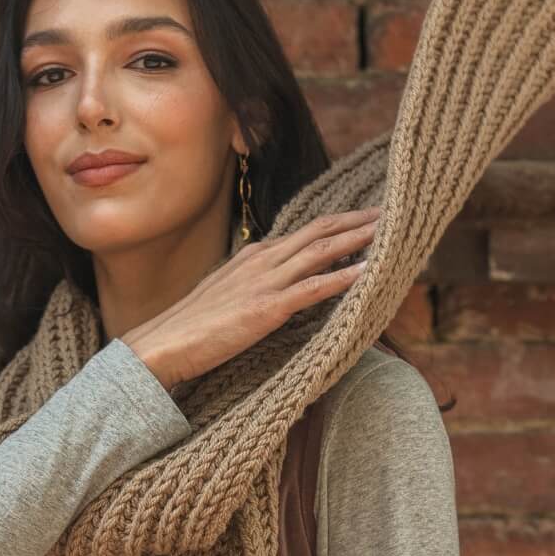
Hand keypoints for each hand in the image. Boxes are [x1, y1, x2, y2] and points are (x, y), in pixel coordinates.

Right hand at [122, 207, 382, 390]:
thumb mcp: (227, 296)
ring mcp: (265, 282)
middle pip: (320, 232)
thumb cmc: (191, 328)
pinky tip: (369, 272)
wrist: (162, 344)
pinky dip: (343, 277)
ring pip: (322, 252)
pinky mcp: (267, 308)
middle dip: (358, 220)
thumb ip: (254, 287)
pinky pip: (313, 288)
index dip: (339, 223)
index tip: (366, 217)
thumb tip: (277, 291)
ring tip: (390, 230)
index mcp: (255, 256)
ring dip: (359, 239)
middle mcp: (263, 260)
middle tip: (392, 211)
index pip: (305, 232)